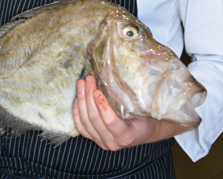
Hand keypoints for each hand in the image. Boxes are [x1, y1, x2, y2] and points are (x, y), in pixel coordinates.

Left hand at [73, 75, 188, 150]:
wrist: (144, 130)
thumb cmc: (145, 116)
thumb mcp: (143, 109)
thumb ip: (132, 101)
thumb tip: (119, 79)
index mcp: (127, 136)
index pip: (111, 122)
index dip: (102, 106)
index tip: (98, 91)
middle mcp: (112, 143)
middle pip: (94, 119)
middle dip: (89, 97)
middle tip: (89, 79)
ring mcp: (102, 142)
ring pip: (85, 122)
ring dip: (82, 100)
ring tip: (82, 83)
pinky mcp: (94, 139)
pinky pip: (81, 127)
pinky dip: (77, 112)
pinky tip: (77, 98)